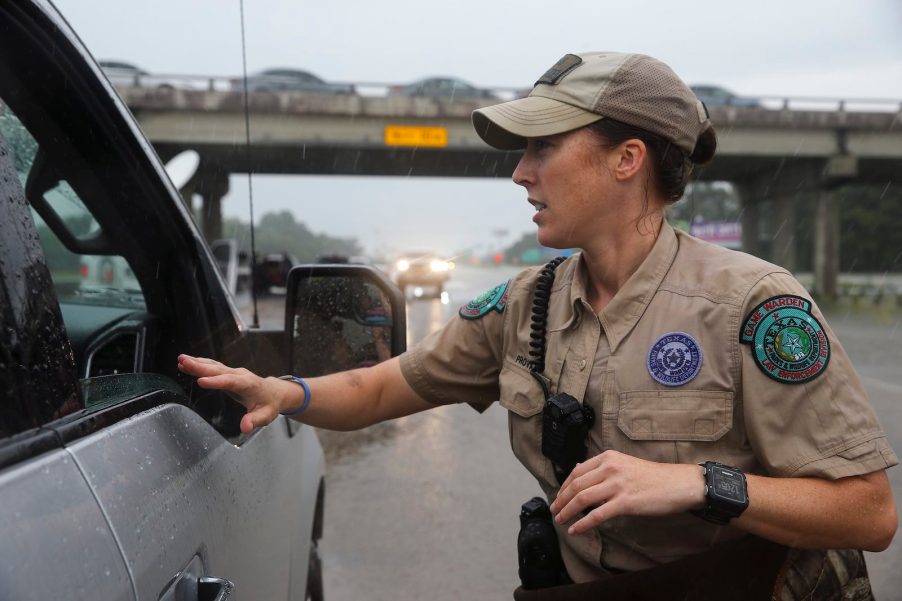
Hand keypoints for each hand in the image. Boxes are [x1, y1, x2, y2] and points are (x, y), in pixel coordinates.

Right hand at [177, 354, 289, 433]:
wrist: (274, 392)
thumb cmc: (270, 405)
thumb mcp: (266, 416)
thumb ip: (255, 421)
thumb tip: (245, 428)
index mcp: (248, 384)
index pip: (231, 382)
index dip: (216, 382)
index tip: (200, 381)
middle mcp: (240, 375)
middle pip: (219, 370)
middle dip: (201, 367)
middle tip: (184, 362)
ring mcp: (233, 372)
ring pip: (214, 366)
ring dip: (197, 363)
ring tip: (181, 360)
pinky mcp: (228, 373)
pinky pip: (213, 367)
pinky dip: (200, 364)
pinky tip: (186, 363)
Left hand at [549, 450, 704, 534]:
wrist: (678, 484)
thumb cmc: (653, 477)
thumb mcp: (624, 464)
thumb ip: (602, 467)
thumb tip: (578, 468)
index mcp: (608, 457)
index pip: (577, 472)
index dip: (563, 486)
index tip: (558, 497)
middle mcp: (610, 467)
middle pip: (576, 485)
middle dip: (561, 500)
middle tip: (554, 511)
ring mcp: (617, 484)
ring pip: (582, 499)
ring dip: (567, 511)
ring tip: (561, 520)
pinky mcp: (626, 502)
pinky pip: (597, 515)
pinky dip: (583, 523)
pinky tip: (575, 530)